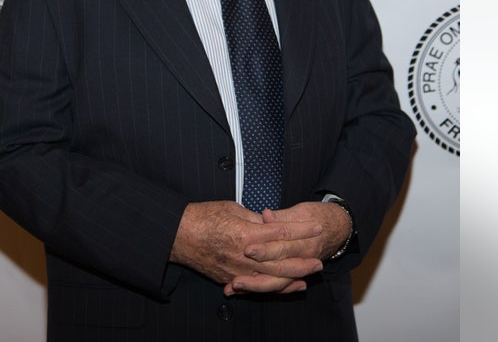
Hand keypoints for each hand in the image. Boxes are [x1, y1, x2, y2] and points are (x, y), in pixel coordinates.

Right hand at [170, 201, 323, 293]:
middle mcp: (244, 256)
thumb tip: (273, 223)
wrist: (178, 234)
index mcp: (245, 233)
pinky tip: (290, 286)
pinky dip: (276, 288)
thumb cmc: (203, 216)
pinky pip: (257, 287)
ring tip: (310, 274)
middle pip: (281, 261)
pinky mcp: (230, 279)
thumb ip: (255, 219)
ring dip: (294, 277)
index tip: (316, 227)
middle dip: (302, 260)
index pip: (281, 232)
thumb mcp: (232, 209)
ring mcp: (237, 271)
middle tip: (320, 260)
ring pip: (272, 278)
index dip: (301, 230)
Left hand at [223, 202, 351, 294]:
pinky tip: (244, 291)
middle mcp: (302, 259)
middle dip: (255, 276)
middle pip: (277, 270)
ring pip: (277, 283)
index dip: (264, 248)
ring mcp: (299, 269)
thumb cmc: (319, 215)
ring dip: (255, 287)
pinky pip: (278, 285)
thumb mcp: (303, 211)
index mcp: (305, 241)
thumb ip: (282, 216)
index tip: (247, 249)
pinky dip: (261, 289)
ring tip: (234, 286)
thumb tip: (266, 215)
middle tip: (236, 278)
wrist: (340, 228)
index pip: (282, 246)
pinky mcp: (294, 273)